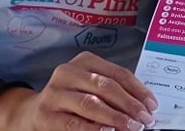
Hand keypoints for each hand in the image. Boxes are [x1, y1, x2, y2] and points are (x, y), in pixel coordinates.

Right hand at [0, 52, 157, 129]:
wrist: (32, 113)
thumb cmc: (71, 99)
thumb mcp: (91, 87)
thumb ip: (113, 92)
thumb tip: (142, 106)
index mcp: (85, 61)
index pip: (118, 74)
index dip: (138, 90)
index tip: (152, 105)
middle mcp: (68, 72)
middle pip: (106, 87)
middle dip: (129, 105)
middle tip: (144, 119)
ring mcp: (54, 93)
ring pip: (91, 104)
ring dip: (115, 117)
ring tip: (131, 127)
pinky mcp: (45, 114)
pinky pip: (73, 123)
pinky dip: (93, 128)